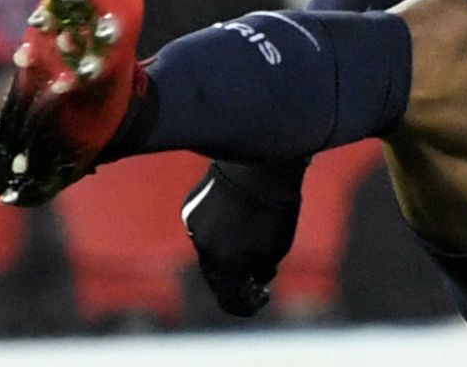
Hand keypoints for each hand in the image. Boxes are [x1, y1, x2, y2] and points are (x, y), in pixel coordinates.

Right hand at [182, 159, 307, 316]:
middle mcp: (203, 249)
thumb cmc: (276, 206)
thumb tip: (252, 279)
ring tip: (252, 235)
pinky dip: (219, 229)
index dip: (249, 304)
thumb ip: (258, 270)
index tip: (263, 295)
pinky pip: (204, 228)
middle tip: (258, 275)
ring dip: (228, 252)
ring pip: (209, 252)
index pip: (231, 301)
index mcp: (225, 264)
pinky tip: (237, 214)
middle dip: (236, 279)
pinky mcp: (190, 208)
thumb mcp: (277, 246)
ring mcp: (193, 227)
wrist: (262, 162)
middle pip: (216, 278)